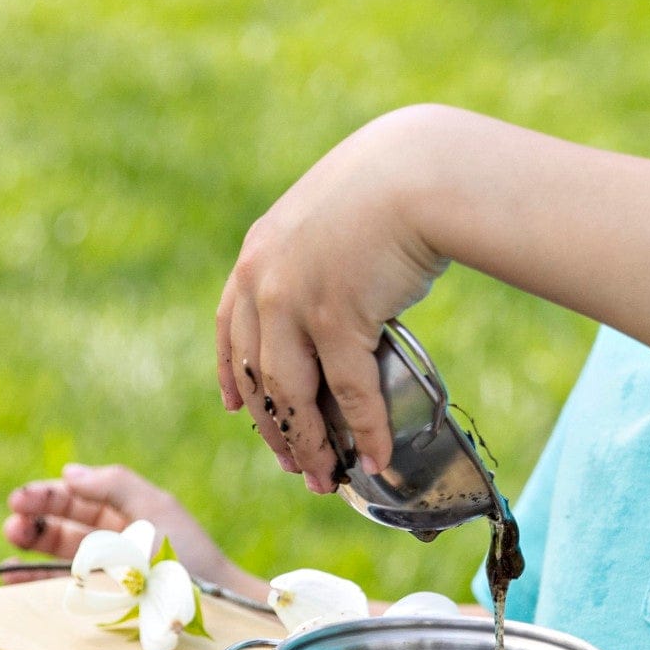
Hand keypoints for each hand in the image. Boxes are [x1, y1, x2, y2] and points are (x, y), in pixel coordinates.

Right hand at [4, 463, 265, 601]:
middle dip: (35, 519)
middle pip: (63, 525)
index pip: (77, 498)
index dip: (47, 495)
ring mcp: (106, 573)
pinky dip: (35, 582)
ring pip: (59, 555)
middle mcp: (113, 541)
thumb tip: (70, 472)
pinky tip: (14, 578)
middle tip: (13, 521)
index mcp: (125, 513)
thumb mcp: (156, 509)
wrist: (218, 607)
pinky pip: (63, 589)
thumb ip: (114, 484)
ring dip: (32, 546)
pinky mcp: (103, 604)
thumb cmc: (190, 556)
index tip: (21, 498)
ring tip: (12, 538)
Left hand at [216, 109, 449, 491]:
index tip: (236, 410)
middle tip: (293, 465)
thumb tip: (337, 304)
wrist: (418, 170)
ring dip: (310, 445)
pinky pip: (348, 392)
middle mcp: (262, 283)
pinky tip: (376, 458)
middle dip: (275, 429)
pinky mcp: (336, 319)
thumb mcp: (328, 221)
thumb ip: (316, 263)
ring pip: (291, 397)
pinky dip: (364, 430)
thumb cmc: (389, 190)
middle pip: (257, 378)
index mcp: (256, 258)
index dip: (234, 378)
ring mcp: (294, 303)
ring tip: (326, 478)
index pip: (231, 332)